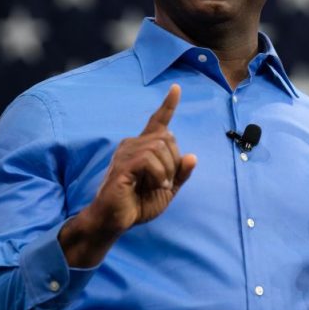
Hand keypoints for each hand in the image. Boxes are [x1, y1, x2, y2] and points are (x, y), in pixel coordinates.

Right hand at [60, 84, 196, 266]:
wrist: (115, 221)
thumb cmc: (138, 204)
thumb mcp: (167, 190)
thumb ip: (180, 174)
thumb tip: (192, 156)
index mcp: (144, 148)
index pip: (157, 121)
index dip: (168, 104)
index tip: (176, 88)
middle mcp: (133, 144)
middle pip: (167, 137)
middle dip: (174, 161)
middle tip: (165, 182)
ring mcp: (125, 153)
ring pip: (160, 147)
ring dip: (166, 170)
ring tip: (158, 185)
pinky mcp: (122, 165)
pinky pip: (149, 160)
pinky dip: (159, 174)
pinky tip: (155, 185)